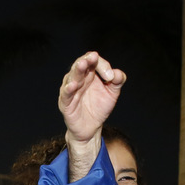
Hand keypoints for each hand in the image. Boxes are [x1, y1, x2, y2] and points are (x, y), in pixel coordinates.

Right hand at [59, 52, 124, 179]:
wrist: (91, 128)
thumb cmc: (99, 107)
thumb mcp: (112, 93)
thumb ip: (117, 82)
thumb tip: (118, 73)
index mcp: (90, 74)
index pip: (93, 61)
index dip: (102, 65)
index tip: (111, 77)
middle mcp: (79, 79)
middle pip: (80, 64)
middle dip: (87, 60)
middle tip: (93, 57)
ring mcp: (71, 90)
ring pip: (72, 77)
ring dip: (77, 70)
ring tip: (82, 65)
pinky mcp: (66, 103)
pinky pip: (66, 95)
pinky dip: (68, 89)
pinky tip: (73, 85)